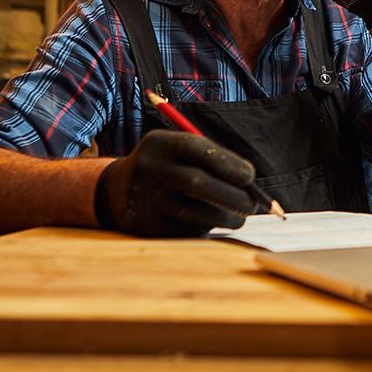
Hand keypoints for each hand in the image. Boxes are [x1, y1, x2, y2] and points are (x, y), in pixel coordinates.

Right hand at [94, 130, 256, 236]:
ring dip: (224, 217)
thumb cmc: (169, 168)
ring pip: (193, 212)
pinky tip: (210, 222)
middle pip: (196, 182)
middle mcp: (149, 168)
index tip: (250, 177)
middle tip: (253, 205)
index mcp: (160, 143)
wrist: (118, 190)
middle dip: (232, 195)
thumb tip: (252, 188)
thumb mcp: (181, 153)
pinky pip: (184, 228)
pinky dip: (205, 227)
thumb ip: (214, 163)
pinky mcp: (145, 224)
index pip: (197, 149)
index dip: (228, 163)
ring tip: (239, 218)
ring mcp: (145, 198)